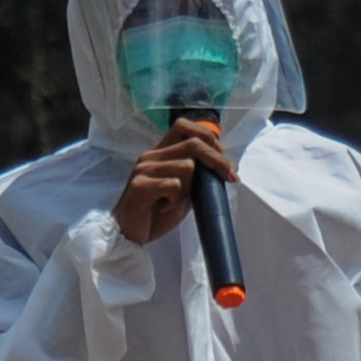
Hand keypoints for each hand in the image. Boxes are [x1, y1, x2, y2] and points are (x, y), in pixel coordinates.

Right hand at [112, 118, 231, 246]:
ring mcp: (144, 169)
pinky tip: (163, 208)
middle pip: (193, 144)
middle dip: (217, 160)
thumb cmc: (156, 214)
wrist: (129, 235)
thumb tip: (231, 166)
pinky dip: (175, 201)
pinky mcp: (140, 185)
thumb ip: (199, 177)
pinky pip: (174, 185)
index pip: (183, 126)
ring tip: (173, 202)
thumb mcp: (184, 193)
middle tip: (231, 177)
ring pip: (187, 167)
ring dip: (189, 189)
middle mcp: (150, 156)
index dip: (207, 137)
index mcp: (160, 153)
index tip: (223, 156)